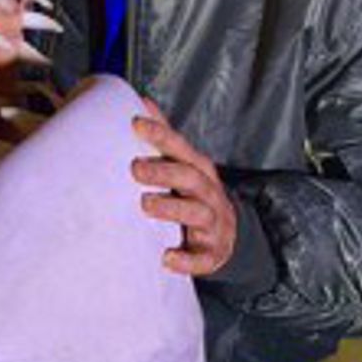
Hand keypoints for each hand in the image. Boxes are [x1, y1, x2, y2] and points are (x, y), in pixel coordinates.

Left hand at [131, 99, 236, 276]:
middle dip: (163, 172)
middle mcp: (208, 192)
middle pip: (189, 178)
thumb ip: (164, 136)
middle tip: (135, 168)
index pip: (181, 148)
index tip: (135, 123)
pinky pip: (202, 258)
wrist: (226, 235)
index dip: (160, 134)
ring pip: (197, 214)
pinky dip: (186, 260)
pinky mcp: (212, 253)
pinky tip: (166, 258)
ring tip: (146, 205)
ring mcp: (213, 223)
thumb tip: (141, 101)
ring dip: (172, 208)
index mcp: (198, 169)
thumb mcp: (183, 163)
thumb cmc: (193, 192)